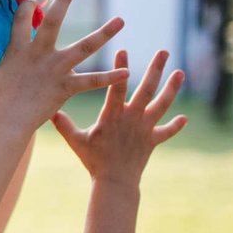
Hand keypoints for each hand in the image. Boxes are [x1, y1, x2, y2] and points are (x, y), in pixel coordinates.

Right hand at [0, 0, 126, 132]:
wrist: (4, 122)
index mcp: (17, 50)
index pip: (20, 21)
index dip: (26, 7)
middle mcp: (39, 54)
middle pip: (53, 22)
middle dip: (62, 2)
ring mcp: (55, 69)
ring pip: (85, 47)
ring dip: (104, 33)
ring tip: (120, 20)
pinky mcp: (66, 87)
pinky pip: (92, 81)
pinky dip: (110, 77)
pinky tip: (126, 71)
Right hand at [52, 49, 186, 186]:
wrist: (114, 182)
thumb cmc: (93, 160)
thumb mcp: (75, 141)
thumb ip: (63, 124)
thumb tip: (48, 110)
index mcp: (113, 115)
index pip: (117, 86)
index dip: (120, 68)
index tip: (123, 50)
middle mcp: (132, 118)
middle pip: (147, 88)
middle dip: (155, 68)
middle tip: (163, 51)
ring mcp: (145, 128)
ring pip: (162, 104)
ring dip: (172, 88)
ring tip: (180, 72)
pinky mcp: (153, 140)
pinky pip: (167, 131)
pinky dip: (175, 125)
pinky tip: (183, 118)